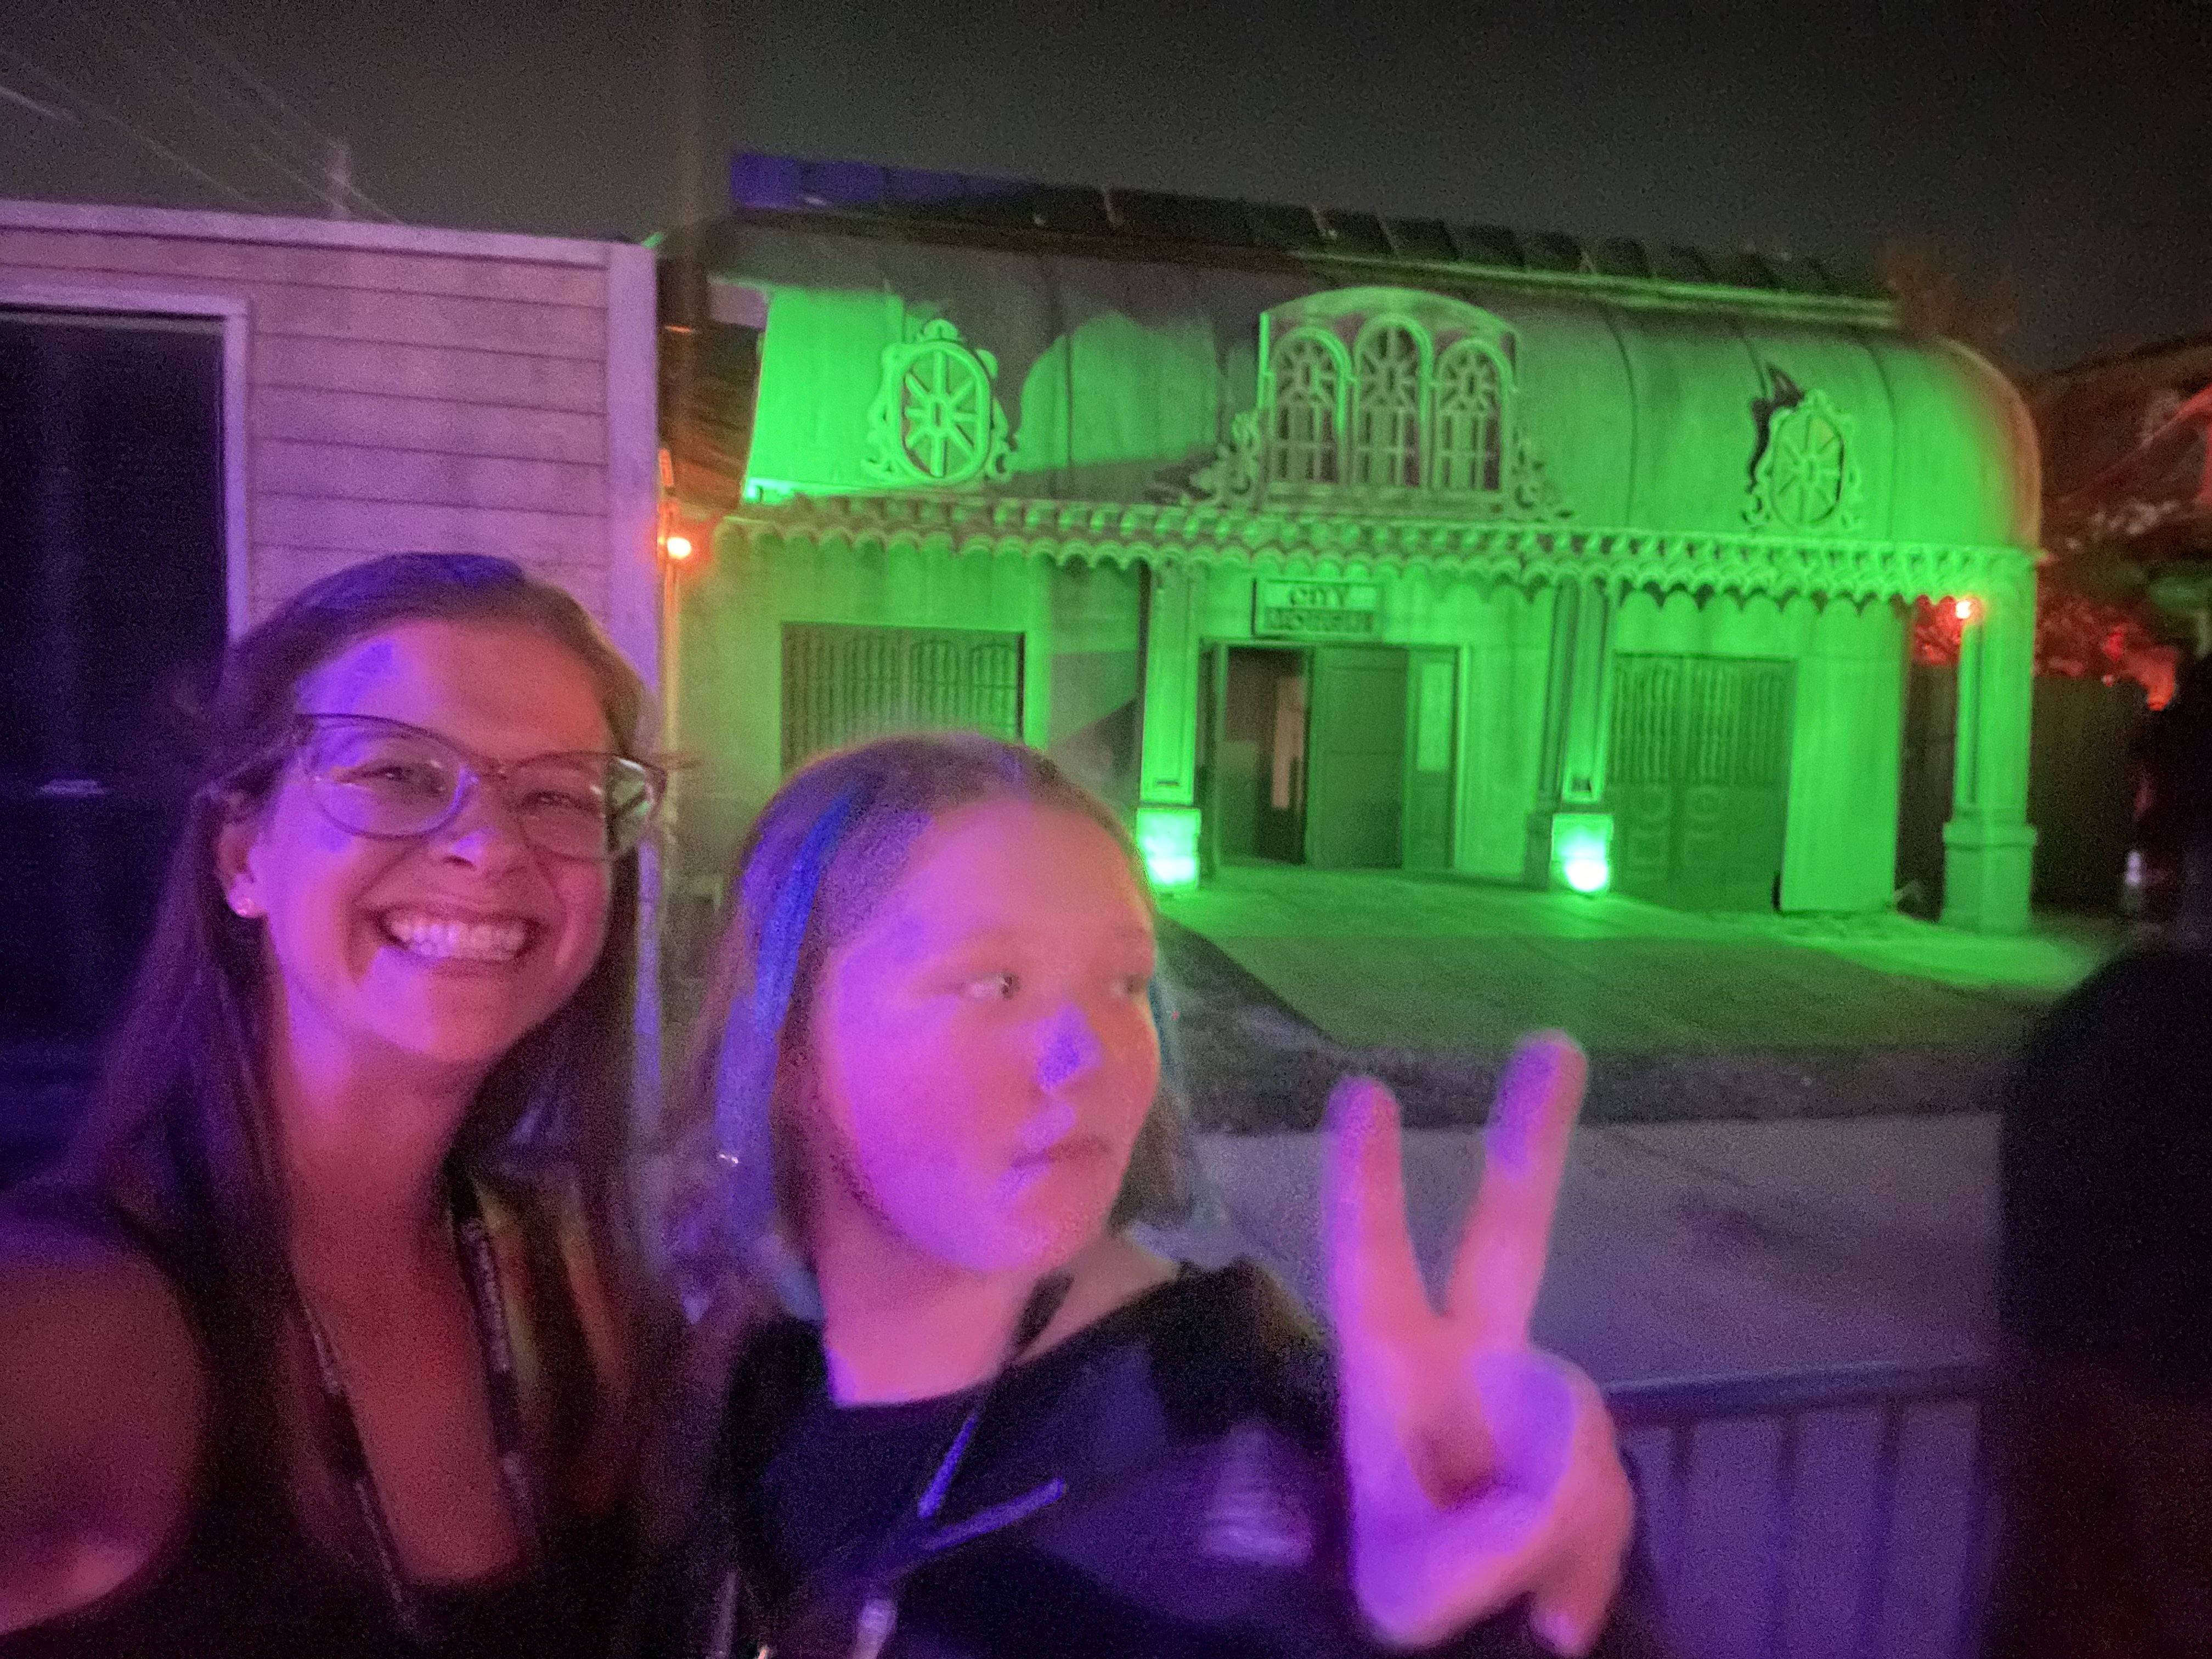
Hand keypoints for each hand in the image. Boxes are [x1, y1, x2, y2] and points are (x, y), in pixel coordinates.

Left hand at [1324, 1035, 1632, 1655]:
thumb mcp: (1412, 1591)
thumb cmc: (1384, 1607)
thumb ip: (1492, 1530)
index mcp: (1392, 1379)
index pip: (1370, 1268)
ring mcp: (1531, 1410)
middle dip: (1530, 1142)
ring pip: (1584, 1435)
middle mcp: (1467, 1371)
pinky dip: (1589, 1559)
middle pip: (1507, 1241)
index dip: (1366, 1187)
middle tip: (1554, 1044)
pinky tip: (1554, 1615)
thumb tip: (1565, 1447)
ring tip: (1518, 1608)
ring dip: (1563, 1526)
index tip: (1360, 1093)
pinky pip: (1609, 1494)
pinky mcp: (1579, 1460)